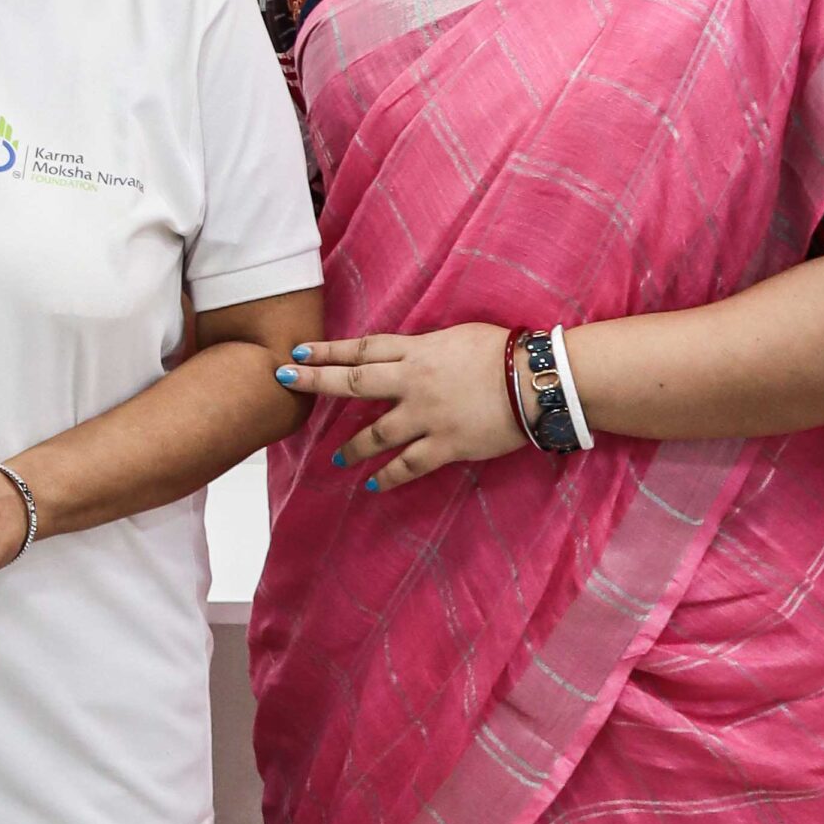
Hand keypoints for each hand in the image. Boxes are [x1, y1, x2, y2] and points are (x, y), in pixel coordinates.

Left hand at [275, 326, 528, 493]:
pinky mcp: (445, 445)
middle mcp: (413, 382)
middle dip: (316, 381)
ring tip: (335, 458)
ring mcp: (427, 416)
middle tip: (285, 380)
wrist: (538, 381)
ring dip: (351, 447)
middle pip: (354, 382)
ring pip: (376, 434)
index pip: (363, 350)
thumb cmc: (505, 352)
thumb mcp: (457, 337)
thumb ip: (424, 348)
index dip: (329, 350)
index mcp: (417, 352)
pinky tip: (371, 486)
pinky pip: (408, 466)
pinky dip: (387, 477)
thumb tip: (406, 355)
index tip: (299, 351)